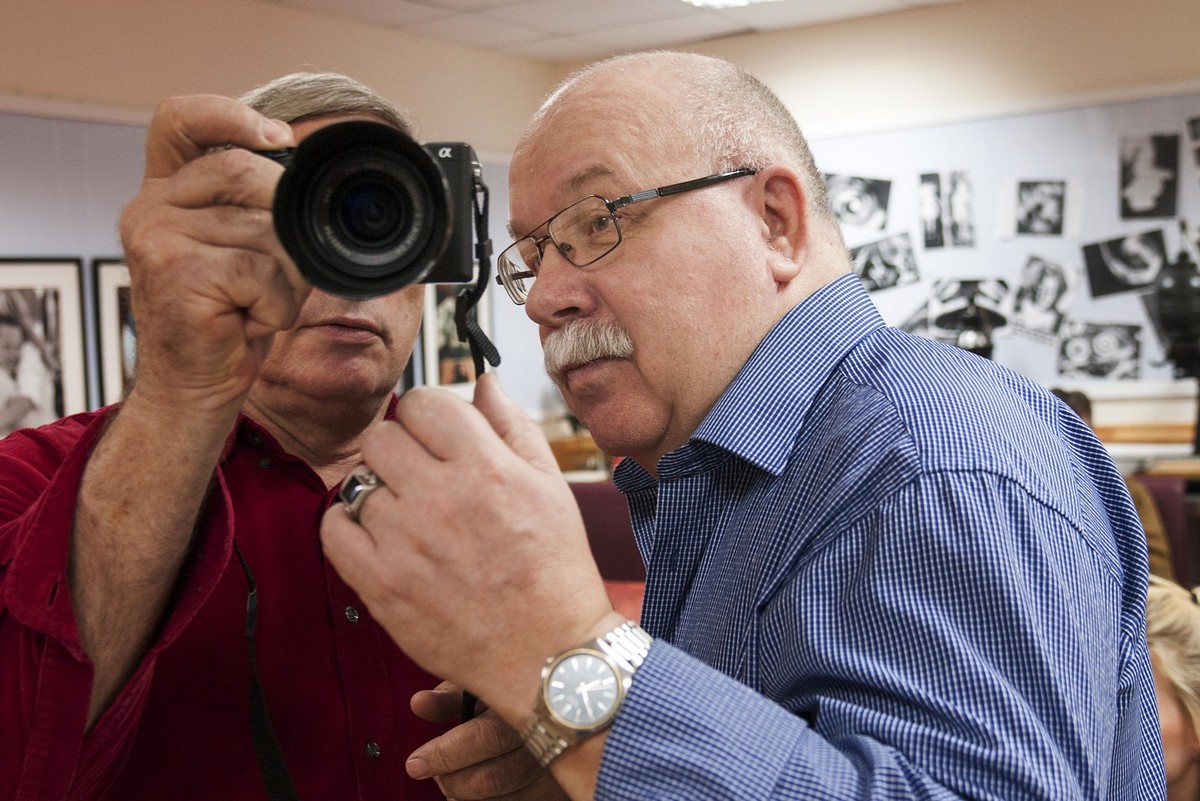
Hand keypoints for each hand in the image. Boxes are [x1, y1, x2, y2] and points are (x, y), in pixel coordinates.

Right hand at [117, 94, 308, 421]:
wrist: (192, 389)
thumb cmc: (228, 319)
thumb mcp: (246, 248)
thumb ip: (261, 207)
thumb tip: (314, 182)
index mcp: (166, 190)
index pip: (180, 119)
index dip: (228, 114)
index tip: (277, 135)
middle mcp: (150, 206)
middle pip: (249, 174)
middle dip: (287, 225)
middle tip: (277, 273)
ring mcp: (156, 236)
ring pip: (266, 231)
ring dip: (287, 278)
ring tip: (256, 304)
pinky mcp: (176, 271)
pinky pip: (264, 272)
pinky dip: (276, 305)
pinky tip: (248, 321)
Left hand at [321, 374, 620, 723]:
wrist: (548, 652)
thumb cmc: (555, 568)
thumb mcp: (549, 485)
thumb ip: (513, 425)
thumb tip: (483, 381)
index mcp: (485, 467)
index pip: (422, 401)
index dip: (428, 414)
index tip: (435, 433)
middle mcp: (441, 498)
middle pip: (381, 436)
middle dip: (399, 447)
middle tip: (419, 473)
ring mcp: (406, 542)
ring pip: (358, 483)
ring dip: (379, 491)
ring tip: (407, 513)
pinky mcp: (382, 584)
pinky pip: (333, 530)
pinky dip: (347, 526)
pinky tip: (379, 535)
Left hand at [407, 683, 567, 800]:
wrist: (568, 703)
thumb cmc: (516, 690)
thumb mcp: (486, 685)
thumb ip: (451, 697)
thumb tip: (418, 704)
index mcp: (526, 704)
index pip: (483, 738)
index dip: (444, 754)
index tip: (414, 763)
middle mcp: (547, 739)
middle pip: (489, 778)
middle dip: (451, 780)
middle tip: (433, 773)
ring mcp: (556, 770)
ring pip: (501, 799)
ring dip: (465, 796)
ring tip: (451, 781)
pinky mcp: (557, 790)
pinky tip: (474, 793)